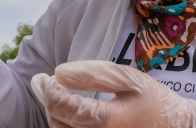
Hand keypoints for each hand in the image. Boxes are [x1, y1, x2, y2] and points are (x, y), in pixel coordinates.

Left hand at [31, 60, 195, 127]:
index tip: (42, 78)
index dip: (48, 92)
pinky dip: (65, 126)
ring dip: (54, 116)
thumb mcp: (129, 80)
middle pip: (59, 123)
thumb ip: (94, 74)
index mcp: (111, 121)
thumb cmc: (154, 102)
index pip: (66, 109)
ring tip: (60, 98)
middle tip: (47, 84)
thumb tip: (59, 72)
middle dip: (48, 101)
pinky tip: (69, 114)